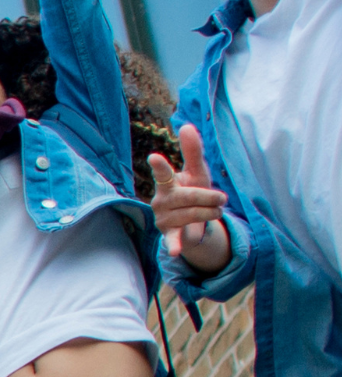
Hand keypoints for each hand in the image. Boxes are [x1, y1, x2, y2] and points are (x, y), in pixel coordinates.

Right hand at [149, 124, 235, 274]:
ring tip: (216, 211)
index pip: (163, 174)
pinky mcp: (169, 234)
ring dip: (210, 213)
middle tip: (223, 198)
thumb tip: (186, 125)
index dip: (160, 166)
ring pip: (191, 214)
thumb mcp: (197, 171)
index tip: (155, 157)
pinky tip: (174, 251)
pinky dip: (174, 245)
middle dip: (209, 197)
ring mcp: (163, 219)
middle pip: (189, 197)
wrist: (193, 221)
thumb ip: (192, 150)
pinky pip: (173, 239)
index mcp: (167, 183)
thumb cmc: (193, 191)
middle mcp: (160, 201)